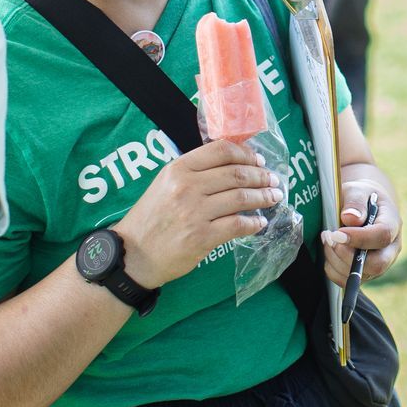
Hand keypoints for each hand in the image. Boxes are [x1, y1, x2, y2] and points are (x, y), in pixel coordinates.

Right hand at [117, 140, 281, 287]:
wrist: (133, 254)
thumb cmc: (150, 218)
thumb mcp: (165, 184)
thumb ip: (194, 173)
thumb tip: (232, 166)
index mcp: (178, 169)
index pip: (220, 151)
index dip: (246, 154)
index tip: (259, 159)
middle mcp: (187, 187)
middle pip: (236, 174)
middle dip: (261, 176)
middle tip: (273, 179)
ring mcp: (195, 212)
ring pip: (241, 198)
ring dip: (263, 196)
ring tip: (274, 197)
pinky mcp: (202, 237)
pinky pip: (237, 225)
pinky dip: (253, 223)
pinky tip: (260, 222)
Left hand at [321, 176, 401, 286]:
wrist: (363, 207)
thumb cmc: (360, 197)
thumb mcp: (357, 190)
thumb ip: (355, 201)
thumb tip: (350, 218)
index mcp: (393, 223)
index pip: (383, 236)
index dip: (360, 238)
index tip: (337, 233)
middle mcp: (391, 248)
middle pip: (377, 264)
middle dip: (347, 255)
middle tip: (329, 237)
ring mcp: (379, 264)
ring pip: (360, 275)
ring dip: (336, 260)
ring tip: (327, 239)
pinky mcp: (365, 273)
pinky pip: (347, 281)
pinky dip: (332, 269)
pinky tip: (329, 251)